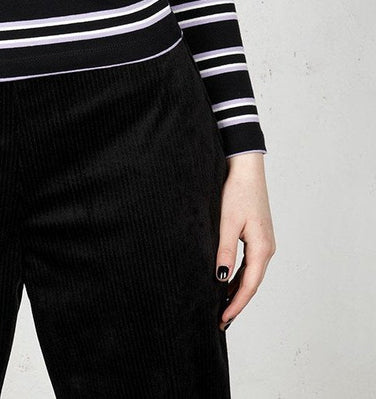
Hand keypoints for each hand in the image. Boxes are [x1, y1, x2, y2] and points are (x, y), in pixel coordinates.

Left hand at [215, 153, 275, 329]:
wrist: (246, 168)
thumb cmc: (237, 191)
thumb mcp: (227, 222)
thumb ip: (225, 251)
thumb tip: (220, 278)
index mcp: (262, 248)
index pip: (249, 285)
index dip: (236, 304)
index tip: (223, 319)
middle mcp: (267, 248)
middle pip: (252, 283)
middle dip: (237, 302)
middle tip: (220, 319)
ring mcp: (265, 242)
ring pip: (251, 274)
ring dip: (238, 289)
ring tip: (222, 305)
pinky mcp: (258, 235)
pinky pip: (250, 262)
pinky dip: (240, 275)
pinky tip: (227, 281)